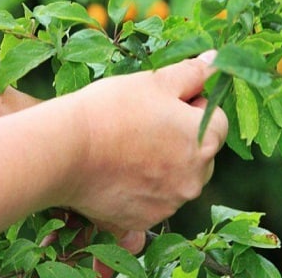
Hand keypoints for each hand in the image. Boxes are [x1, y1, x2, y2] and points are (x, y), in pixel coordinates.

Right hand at [62, 50, 226, 236]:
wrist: (64, 150)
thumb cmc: (112, 109)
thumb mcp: (156, 81)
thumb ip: (193, 73)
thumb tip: (217, 61)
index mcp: (205, 142)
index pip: (217, 121)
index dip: (193, 106)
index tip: (165, 103)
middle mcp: (195, 179)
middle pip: (200, 154)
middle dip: (182, 139)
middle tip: (144, 124)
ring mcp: (170, 203)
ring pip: (177, 178)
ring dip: (164, 164)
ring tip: (127, 147)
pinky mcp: (144, 220)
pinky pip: (154, 201)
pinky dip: (143, 188)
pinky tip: (118, 171)